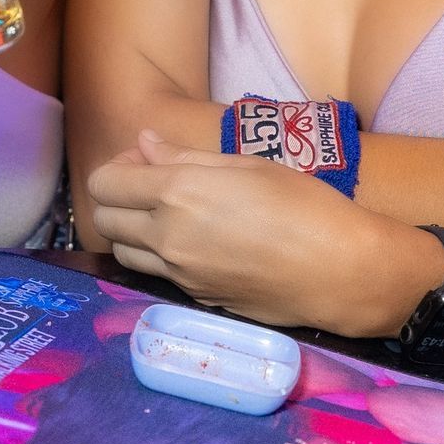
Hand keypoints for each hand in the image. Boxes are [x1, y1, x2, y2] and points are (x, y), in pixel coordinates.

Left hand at [86, 130, 408, 335]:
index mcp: (178, 194)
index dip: (117, 167)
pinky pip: (156, 273)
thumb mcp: (247, 166)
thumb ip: (184, 157)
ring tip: (169, 214)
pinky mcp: (194, 299)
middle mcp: (167, 238)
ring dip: (131, 229)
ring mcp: (178, 275)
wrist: (339, 271)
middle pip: (103, 220)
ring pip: (122, 251)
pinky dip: (158, 254)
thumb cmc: (303, 204)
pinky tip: (195, 241)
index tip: (144, 160)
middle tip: (152, 184)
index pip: (105, 184)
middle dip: (116, 198)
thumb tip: (143, 144)